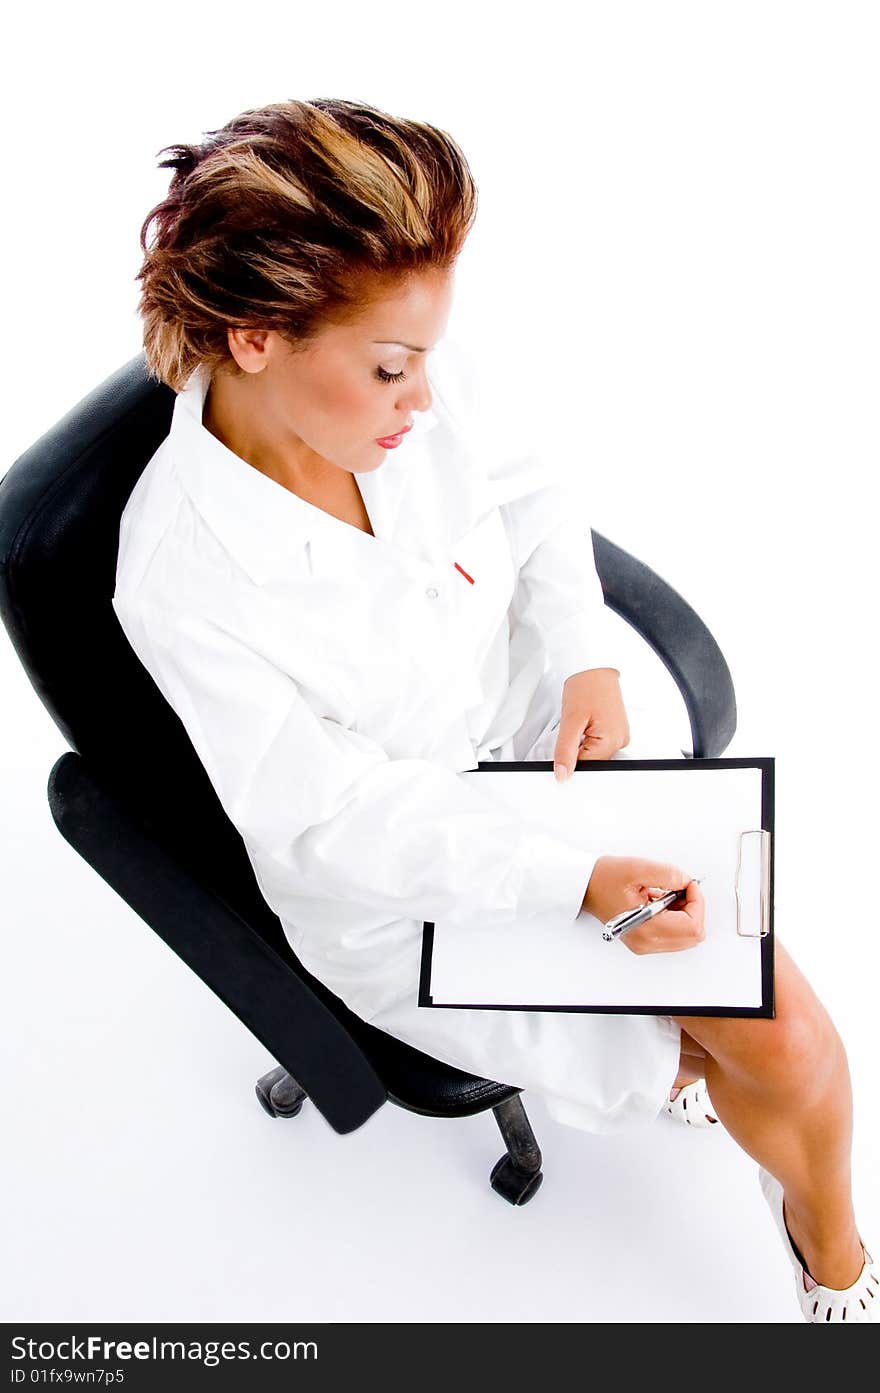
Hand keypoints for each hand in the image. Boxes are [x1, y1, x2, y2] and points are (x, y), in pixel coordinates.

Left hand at [553, 668, 628, 778]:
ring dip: (582, 744)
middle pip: (593, 762)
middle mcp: (620, 741)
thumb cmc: (587, 686)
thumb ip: (565, 751)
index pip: (587, 767)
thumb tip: (563, 774)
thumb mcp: (570, 720)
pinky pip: (599, 743)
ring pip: (595, 753)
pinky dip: (588, 737)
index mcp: (612, 741)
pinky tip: (585, 723)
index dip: (570, 760)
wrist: (595, 666)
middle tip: (573, 729)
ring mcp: (620, 735)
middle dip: (577, 751)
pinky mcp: (615, 730)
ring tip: (580, 723)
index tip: (564, 747)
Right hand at [581, 855, 704, 955]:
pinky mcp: (645, 940)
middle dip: (693, 908)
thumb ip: (668, 874)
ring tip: (667, 893)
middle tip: (680, 888)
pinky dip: (677, 917)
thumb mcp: (638, 869)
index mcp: (646, 929)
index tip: (687, 884)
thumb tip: (686, 882)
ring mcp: (646, 944)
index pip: (692, 927)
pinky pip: (675, 934)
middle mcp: (647, 942)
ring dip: (686, 912)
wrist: (585, 886)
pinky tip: (662, 901)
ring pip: (687, 936)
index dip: (697, 902)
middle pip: (693, 935)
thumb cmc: (604, 879)